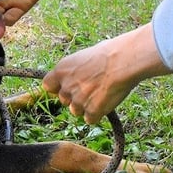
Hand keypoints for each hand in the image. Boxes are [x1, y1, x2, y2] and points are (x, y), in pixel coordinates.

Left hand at [42, 24, 171, 123]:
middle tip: (93, 88)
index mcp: (60, 71)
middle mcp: (66, 87)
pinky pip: (90, 119)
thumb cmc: (109, 54)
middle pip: (64, 100)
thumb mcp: (82, 57)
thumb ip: (73, 71)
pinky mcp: (91, 111)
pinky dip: (98, 114)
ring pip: (76, 111)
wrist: (125, 61)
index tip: (66, 87)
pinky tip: (107, 101)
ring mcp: (78, 101)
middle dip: (75, 97)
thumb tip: (72, 77)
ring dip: (87, 106)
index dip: (57, 88)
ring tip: (102, 93)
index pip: (48, 86)